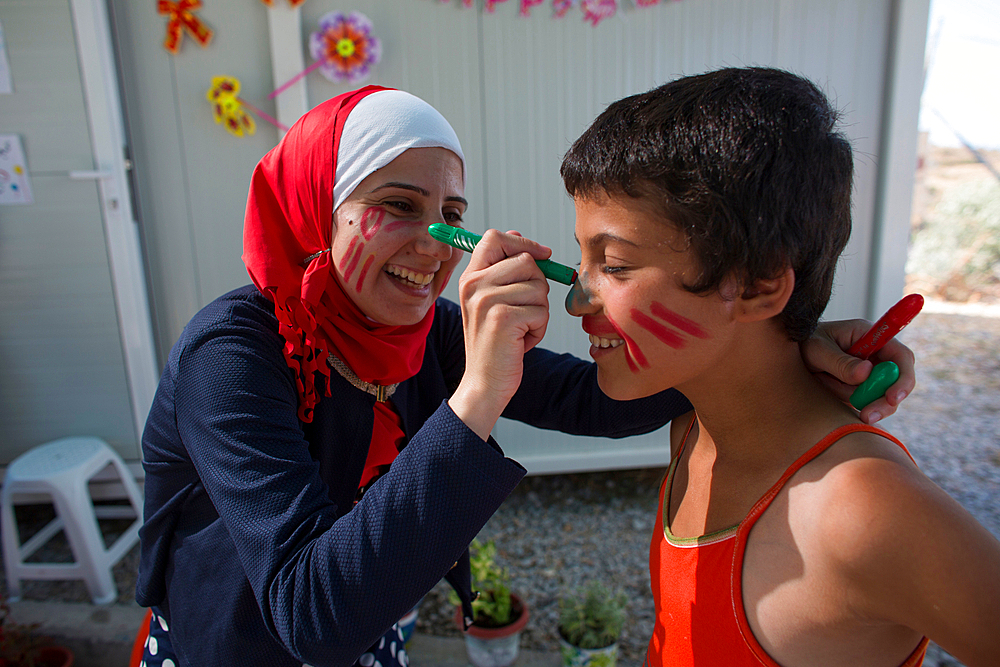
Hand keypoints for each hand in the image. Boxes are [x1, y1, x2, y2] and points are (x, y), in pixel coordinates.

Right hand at [449, 230, 550, 439]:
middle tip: (524, 311)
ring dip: (539, 311)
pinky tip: (521, 341)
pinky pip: (541, 311)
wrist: (484, 383)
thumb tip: (525, 243)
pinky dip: (539, 329)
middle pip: (526, 261)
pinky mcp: (503, 318)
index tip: (543, 255)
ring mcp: (486, 300)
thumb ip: (504, 272)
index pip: (495, 237)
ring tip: (520, 329)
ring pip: (538, 288)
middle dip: (538, 286)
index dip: (524, 242)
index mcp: (470, 277)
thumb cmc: (495, 344)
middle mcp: (474, 285)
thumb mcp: (493, 302)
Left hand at [802, 319, 915, 423]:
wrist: (787, 357)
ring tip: (823, 381)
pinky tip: (826, 388)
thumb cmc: (802, 343)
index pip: (901, 356)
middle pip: (896, 383)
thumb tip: (867, 373)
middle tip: (866, 416)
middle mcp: (874, 354)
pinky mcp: (860, 388)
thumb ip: (839, 362)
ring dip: (853, 398)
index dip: (903, 378)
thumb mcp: (816, 349)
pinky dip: (846, 402)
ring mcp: (869, 373)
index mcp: (870, 336)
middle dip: (883, 401)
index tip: (893, 398)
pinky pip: (864, 403)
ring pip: (879, 397)